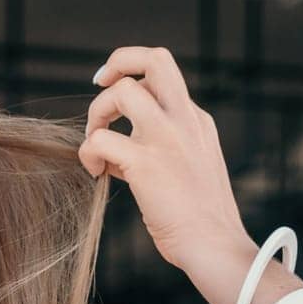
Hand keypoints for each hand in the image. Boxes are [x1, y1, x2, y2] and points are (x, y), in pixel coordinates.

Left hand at [78, 46, 250, 272]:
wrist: (214, 244)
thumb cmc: (199, 218)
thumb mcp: (190, 168)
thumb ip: (161, 148)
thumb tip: (114, 149)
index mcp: (196, 120)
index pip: (164, 75)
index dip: (134, 73)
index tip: (113, 84)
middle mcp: (184, 121)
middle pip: (155, 59)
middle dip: (119, 62)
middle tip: (99, 86)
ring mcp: (166, 139)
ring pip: (122, 91)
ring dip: (97, 112)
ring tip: (96, 143)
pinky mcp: (146, 164)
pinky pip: (99, 140)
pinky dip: (88, 152)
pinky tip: (96, 173)